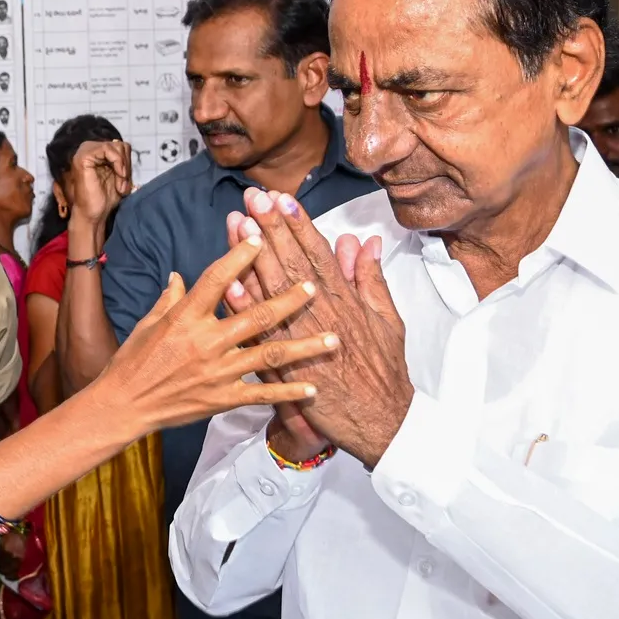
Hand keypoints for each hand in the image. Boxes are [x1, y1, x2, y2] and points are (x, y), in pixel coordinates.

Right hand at [67, 140, 132, 224]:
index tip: (126, 180)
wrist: (93, 214)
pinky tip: (118, 176)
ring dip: (123, 167)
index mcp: (97, 153)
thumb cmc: (104, 199)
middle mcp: (89, 149)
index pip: (120, 146)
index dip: (128, 162)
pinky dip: (118, 162)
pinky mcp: (83, 157)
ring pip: (116, 146)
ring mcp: (85, 151)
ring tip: (120, 185)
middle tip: (123, 184)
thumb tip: (126, 147)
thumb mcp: (119, 176)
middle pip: (120, 145)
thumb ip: (122, 161)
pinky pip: (108, 149)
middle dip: (126, 165)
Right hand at [91, 234, 338, 432]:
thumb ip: (169, 298)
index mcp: (185, 316)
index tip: (261, 238)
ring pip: (269, 353)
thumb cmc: (131, 362)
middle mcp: (206, 341)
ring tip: (334, 339)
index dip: (240, 255)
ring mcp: (217, 371)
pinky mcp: (222, 399)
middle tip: (315, 287)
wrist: (122, 406)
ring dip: (304, 345)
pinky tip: (313, 387)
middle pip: (256, 314)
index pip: (218, 278)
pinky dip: (289, 391)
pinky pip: (262, 393)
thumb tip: (179, 277)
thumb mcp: (146, 323)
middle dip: (289, 299)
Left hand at [240, 188, 413, 466]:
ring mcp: (302, 338)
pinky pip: (262, 331)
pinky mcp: (288, 365)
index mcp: (345, 300)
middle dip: (272, 228)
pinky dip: (248, 308)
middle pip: (292, 262)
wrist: (382, 421)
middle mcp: (322, 313)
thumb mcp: (388, 319)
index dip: (298, 224)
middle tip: (253, 197)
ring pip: (274, 290)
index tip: (282, 198)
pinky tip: (230, 284)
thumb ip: (370, 279)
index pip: (317, 253)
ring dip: (255, 257)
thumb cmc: (384, 371)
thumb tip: (363, 243)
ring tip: (239, 225)